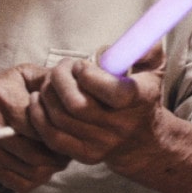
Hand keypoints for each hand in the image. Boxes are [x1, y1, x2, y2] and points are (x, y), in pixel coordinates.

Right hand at [0, 64, 69, 192]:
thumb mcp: (18, 75)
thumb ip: (46, 78)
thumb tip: (74, 85)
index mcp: (3, 99)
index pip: (40, 125)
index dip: (60, 132)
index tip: (72, 132)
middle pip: (36, 152)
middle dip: (58, 155)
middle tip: (70, 150)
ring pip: (30, 171)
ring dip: (50, 169)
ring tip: (58, 160)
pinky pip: (18, 183)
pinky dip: (35, 180)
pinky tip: (41, 168)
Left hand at [28, 43, 166, 165]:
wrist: (142, 139)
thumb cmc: (142, 95)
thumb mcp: (153, 67)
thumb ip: (144, 47)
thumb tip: (132, 37)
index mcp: (139, 100)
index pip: (114, 93)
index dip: (90, 76)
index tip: (81, 64)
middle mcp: (121, 125)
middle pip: (78, 106)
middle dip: (60, 81)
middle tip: (61, 69)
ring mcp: (102, 143)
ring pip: (61, 119)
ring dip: (48, 95)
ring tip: (50, 82)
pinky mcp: (85, 154)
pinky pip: (53, 137)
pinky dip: (39, 116)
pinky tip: (38, 100)